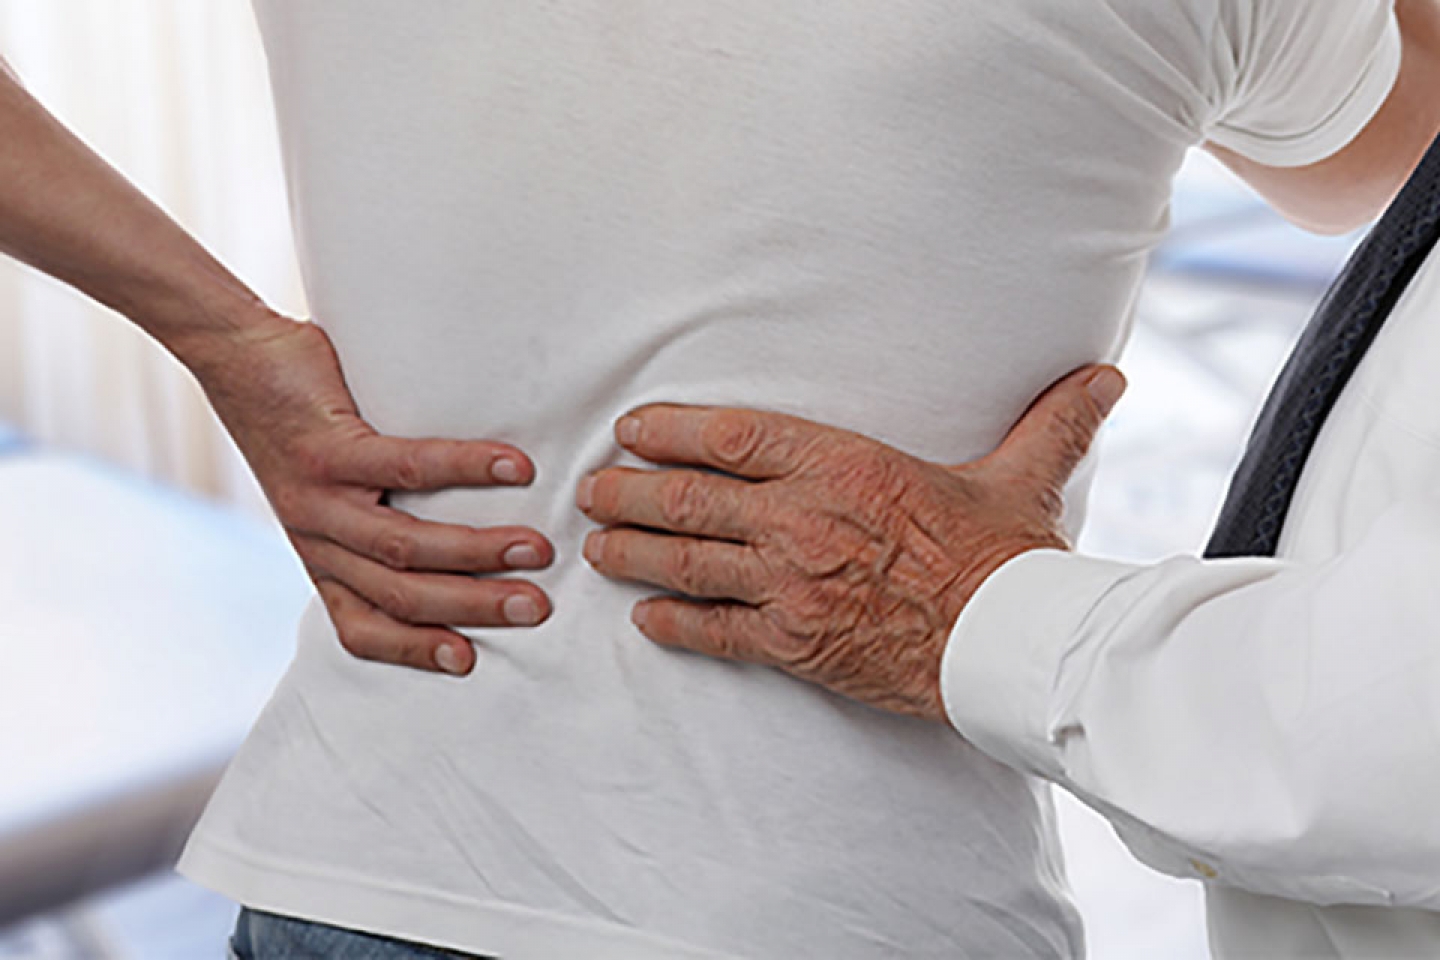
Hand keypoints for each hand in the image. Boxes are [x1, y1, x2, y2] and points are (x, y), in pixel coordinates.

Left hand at [190, 312, 553, 675]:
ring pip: (403, 545)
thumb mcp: (327, 490)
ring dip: (477, 552)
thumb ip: (378, 517)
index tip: (468, 661)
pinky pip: (406, 467)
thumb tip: (468, 529)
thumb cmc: (299, 419)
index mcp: (321, 556)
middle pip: (399, 594)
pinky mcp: (328, 449)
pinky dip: (466, 469)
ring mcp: (319, 497)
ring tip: (535, 549)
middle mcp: (317, 538)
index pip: (360, 626)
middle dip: (473, 607)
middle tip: (534, 608)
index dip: (412, 650)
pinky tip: (512, 468)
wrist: (232, 353)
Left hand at [576, 365, 1123, 720]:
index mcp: (844, 466)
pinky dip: (672, 624)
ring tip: (596, 547)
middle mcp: (803, 521)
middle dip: (626, 493)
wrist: (1011, 645)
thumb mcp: (1024, 475)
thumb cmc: (1008, 556)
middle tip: (589, 490)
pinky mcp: (794, 643)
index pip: (734, 436)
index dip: (671, 430)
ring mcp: (791, 584)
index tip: (632, 428)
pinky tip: (644, 619)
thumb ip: (1050, 420)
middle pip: (688, 498)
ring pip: (686, 561)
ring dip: (631, 553)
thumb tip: (1106, 376)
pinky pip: (713, 632)